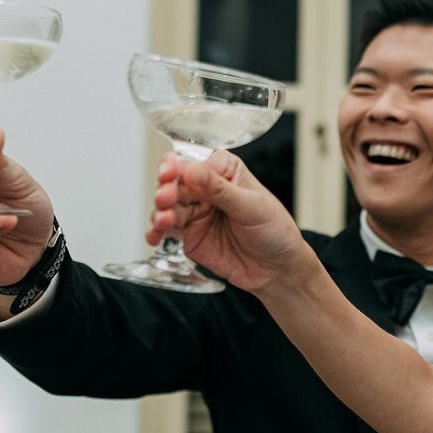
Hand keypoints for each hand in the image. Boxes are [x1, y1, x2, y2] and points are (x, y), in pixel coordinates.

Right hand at [148, 151, 313, 292]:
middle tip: (165, 199)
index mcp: (225, 171)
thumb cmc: (275, 231)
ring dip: (160, 212)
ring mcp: (196, 212)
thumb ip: (221, 191)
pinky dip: (156, 232)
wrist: (277, 269)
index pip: (196, 163)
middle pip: (176, 183)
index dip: (180, 167)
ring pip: (168, 206)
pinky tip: (154, 237)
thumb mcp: (252, 207)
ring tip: (163, 221)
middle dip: (166, 190)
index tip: (172, 174)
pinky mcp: (189, 235)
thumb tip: (194, 171)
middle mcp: (206, 188)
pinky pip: (166, 230)